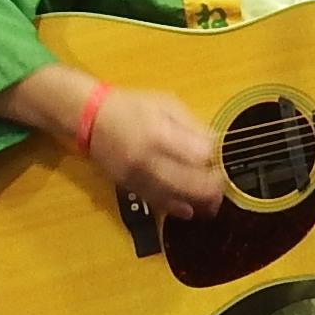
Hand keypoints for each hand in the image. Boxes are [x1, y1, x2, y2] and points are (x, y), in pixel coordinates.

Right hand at [86, 87, 225, 218]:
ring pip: (174, 197)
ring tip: (214, 204)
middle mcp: (148, 159)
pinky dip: (176, 209)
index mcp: (159, 133)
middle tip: (223, 186)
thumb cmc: (131, 107)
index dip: (213, 159)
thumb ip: (191, 125)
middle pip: (188, 182)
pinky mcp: (130, 187)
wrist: (91, 119)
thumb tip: (215, 144)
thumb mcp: (166, 104)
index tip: (220, 159)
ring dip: (198, 202)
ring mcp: (137, 176)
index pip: (197, 155)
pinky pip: (157, 202)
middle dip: (211, 188)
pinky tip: (190, 211)